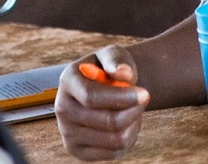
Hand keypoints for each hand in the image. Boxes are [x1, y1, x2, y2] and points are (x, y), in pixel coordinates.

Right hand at [55, 45, 149, 160]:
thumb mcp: (114, 54)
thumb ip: (117, 61)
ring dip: (133, 123)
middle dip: (133, 110)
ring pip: (114, 139)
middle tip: (145, 98)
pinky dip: (129, 137)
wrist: (106, 85)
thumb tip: (123, 74)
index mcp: (68, 80)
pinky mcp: (77, 151)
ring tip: (135, 108)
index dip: (120, 97)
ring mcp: (68, 132)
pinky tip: (128, 122)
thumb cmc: (110, 68)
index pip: (91, 96)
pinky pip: (114, 152)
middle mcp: (62, 108)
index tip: (145, 94)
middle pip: (106, 121)